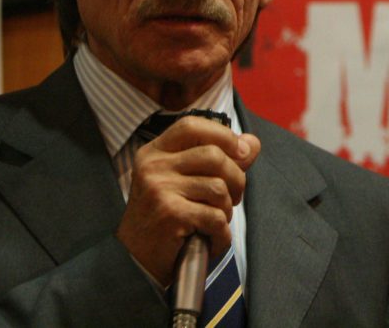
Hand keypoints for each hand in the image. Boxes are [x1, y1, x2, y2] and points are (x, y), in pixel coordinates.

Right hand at [115, 116, 260, 285]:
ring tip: (214, 222)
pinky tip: (210, 240)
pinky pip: (215, 217)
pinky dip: (221, 234)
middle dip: (236, 179)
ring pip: (218, 187)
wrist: (136, 262)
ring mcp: (159, 189)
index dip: (222, 135)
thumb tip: (252, 142)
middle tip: (233, 199)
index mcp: (155, 152)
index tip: (240, 152)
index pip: (192, 125)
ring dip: (227, 210)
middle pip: (214, 155)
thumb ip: (220, 160)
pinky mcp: (170, 214)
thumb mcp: (188, 182)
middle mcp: (153, 166)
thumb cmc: (167, 219)